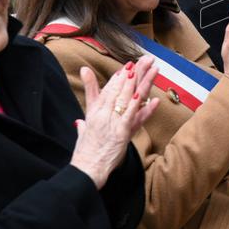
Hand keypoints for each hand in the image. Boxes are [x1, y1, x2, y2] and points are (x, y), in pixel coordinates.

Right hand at [70, 56, 159, 188]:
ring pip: (127, 97)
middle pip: (119, 89)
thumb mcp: (82, 132)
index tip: (127, 67)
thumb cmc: (84, 152)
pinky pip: (132, 116)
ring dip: (141, 82)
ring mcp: (112, 122)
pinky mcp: (121, 133)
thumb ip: (82, 123)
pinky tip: (147, 96)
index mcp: (94, 112)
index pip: (107, 90)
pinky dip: (139, 105)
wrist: (85, 168)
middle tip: (143, 59)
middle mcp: (102, 114)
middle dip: (132, 73)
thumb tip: (78, 121)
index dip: (118, 78)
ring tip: (150, 69)